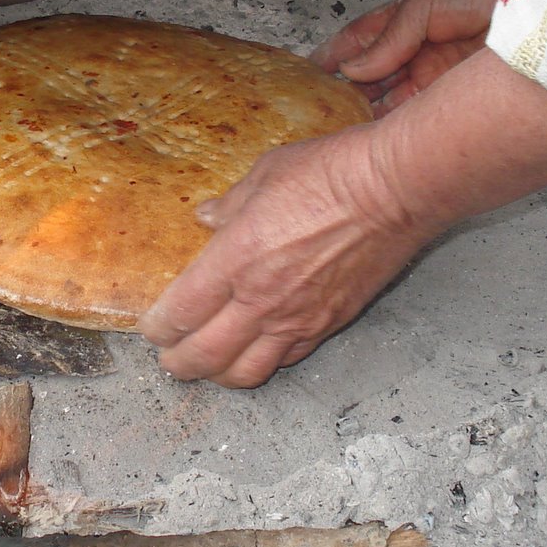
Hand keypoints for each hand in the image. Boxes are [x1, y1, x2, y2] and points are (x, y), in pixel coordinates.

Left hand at [139, 51, 546, 388]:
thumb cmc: (329, 172)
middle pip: (205, 357)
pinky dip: (267, 362)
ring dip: (221, 374)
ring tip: (211, 367)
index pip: (181, 315)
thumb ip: (230, 205)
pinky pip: (290, 358)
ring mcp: (299, 318)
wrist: (395, 189)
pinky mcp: (332, 322)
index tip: (152, 328)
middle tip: (170, 360)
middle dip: (180, 364)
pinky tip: (260, 351)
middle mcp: (262, 301)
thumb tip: (207, 217)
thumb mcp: (264, 174)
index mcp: (236, 261)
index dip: (159, 329)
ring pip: (248, 372)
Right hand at [311, 0, 514, 114]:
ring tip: (336, 128)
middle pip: (371, 77)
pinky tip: (371, 138)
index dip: (332, 55)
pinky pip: (414, 117)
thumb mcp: (429, 3)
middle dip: (345, 91)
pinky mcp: (454, 101)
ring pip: (389, 100)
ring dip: (365, 113)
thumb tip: (351, 70)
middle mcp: (419, 52)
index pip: (360, 41)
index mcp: (410, 21)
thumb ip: (390, 36)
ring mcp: (435, 78)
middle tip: (316, 111)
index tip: (305, 73)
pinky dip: (393, 127)